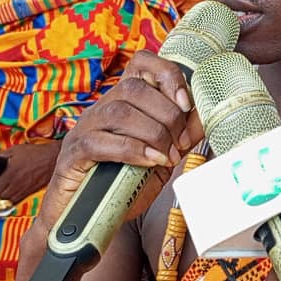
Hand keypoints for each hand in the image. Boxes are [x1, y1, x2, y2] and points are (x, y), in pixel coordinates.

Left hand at [0, 141, 61, 204]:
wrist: (53, 159)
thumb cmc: (35, 154)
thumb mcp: (14, 150)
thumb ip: (0, 156)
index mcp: (9, 174)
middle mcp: (15, 185)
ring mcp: (23, 191)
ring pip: (6, 203)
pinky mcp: (29, 193)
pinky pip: (16, 202)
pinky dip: (9, 201)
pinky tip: (7, 197)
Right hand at [16, 50, 203, 280]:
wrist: (85, 217)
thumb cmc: (123, 183)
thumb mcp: (161, 156)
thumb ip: (181, 136)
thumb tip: (205, 117)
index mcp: (124, 101)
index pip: (141, 63)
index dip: (166, 74)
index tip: (185, 102)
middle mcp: (102, 107)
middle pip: (135, 88)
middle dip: (167, 115)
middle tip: (179, 143)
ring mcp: (85, 128)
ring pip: (120, 111)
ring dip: (153, 133)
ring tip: (166, 156)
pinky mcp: (74, 153)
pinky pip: (102, 141)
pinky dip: (133, 150)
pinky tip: (150, 162)